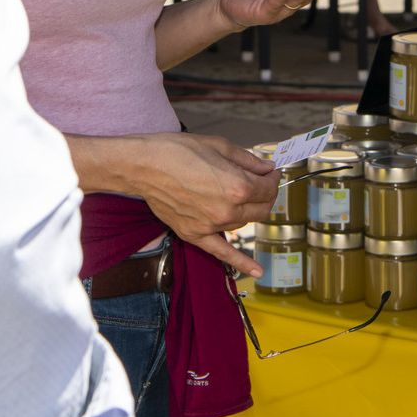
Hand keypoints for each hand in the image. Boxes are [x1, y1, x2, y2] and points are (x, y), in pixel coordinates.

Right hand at [131, 134, 279, 275]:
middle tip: (261, 183)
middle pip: (261, 209)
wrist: (144, 165)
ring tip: (244, 196)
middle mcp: (228, 209)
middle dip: (266, 195)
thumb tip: (267, 168)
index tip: (269, 172)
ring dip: (250, 210)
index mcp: (237, 185)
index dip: (272, 178)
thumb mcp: (218, 146)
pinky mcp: (195, 235)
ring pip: (244, 223)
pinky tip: (257, 270)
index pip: (268, 188)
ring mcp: (212, 226)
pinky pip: (223, 253)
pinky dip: (242, 263)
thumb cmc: (178, 151)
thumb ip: (248, 160)